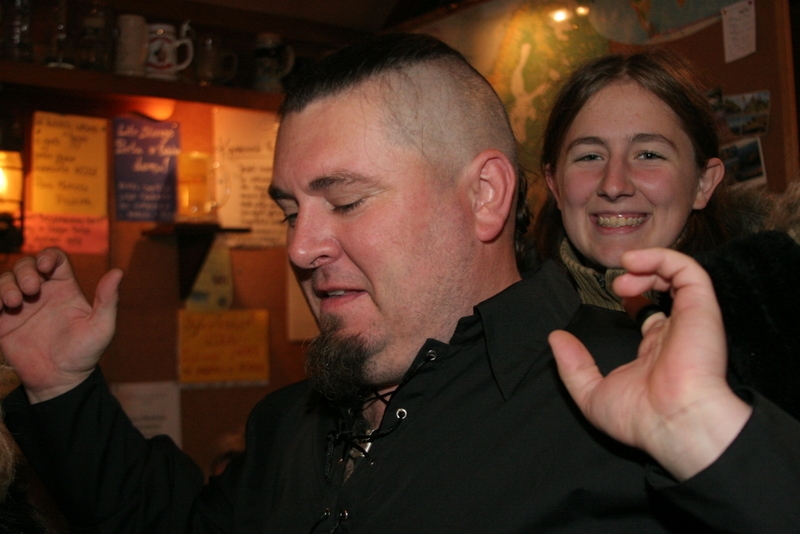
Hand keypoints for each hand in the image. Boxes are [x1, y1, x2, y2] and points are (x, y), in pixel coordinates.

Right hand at [0, 247, 122, 402]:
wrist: (59, 381)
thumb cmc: (84, 354)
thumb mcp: (101, 327)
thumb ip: (108, 299)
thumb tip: (118, 271)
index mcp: (64, 288)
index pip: (55, 259)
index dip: (47, 256)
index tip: (45, 267)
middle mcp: (41, 292)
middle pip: (27, 265)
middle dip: (25, 271)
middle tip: (31, 289)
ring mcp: (20, 306)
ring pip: (6, 279)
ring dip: (6, 284)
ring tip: (14, 302)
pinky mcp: (3, 322)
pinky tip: (0, 307)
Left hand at [549, 247, 751, 479]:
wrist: (675, 423)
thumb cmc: (641, 418)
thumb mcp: (592, 393)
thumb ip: (573, 366)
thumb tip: (555, 338)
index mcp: (657, 351)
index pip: (651, 312)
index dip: (633, 295)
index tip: (615, 293)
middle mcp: (676, 332)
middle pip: (664, 288)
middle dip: (638, 276)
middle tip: (615, 284)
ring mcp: (690, 319)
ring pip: (678, 274)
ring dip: (647, 264)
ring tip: (625, 270)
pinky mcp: (701, 308)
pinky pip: (689, 270)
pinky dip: (661, 257)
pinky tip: (634, 261)